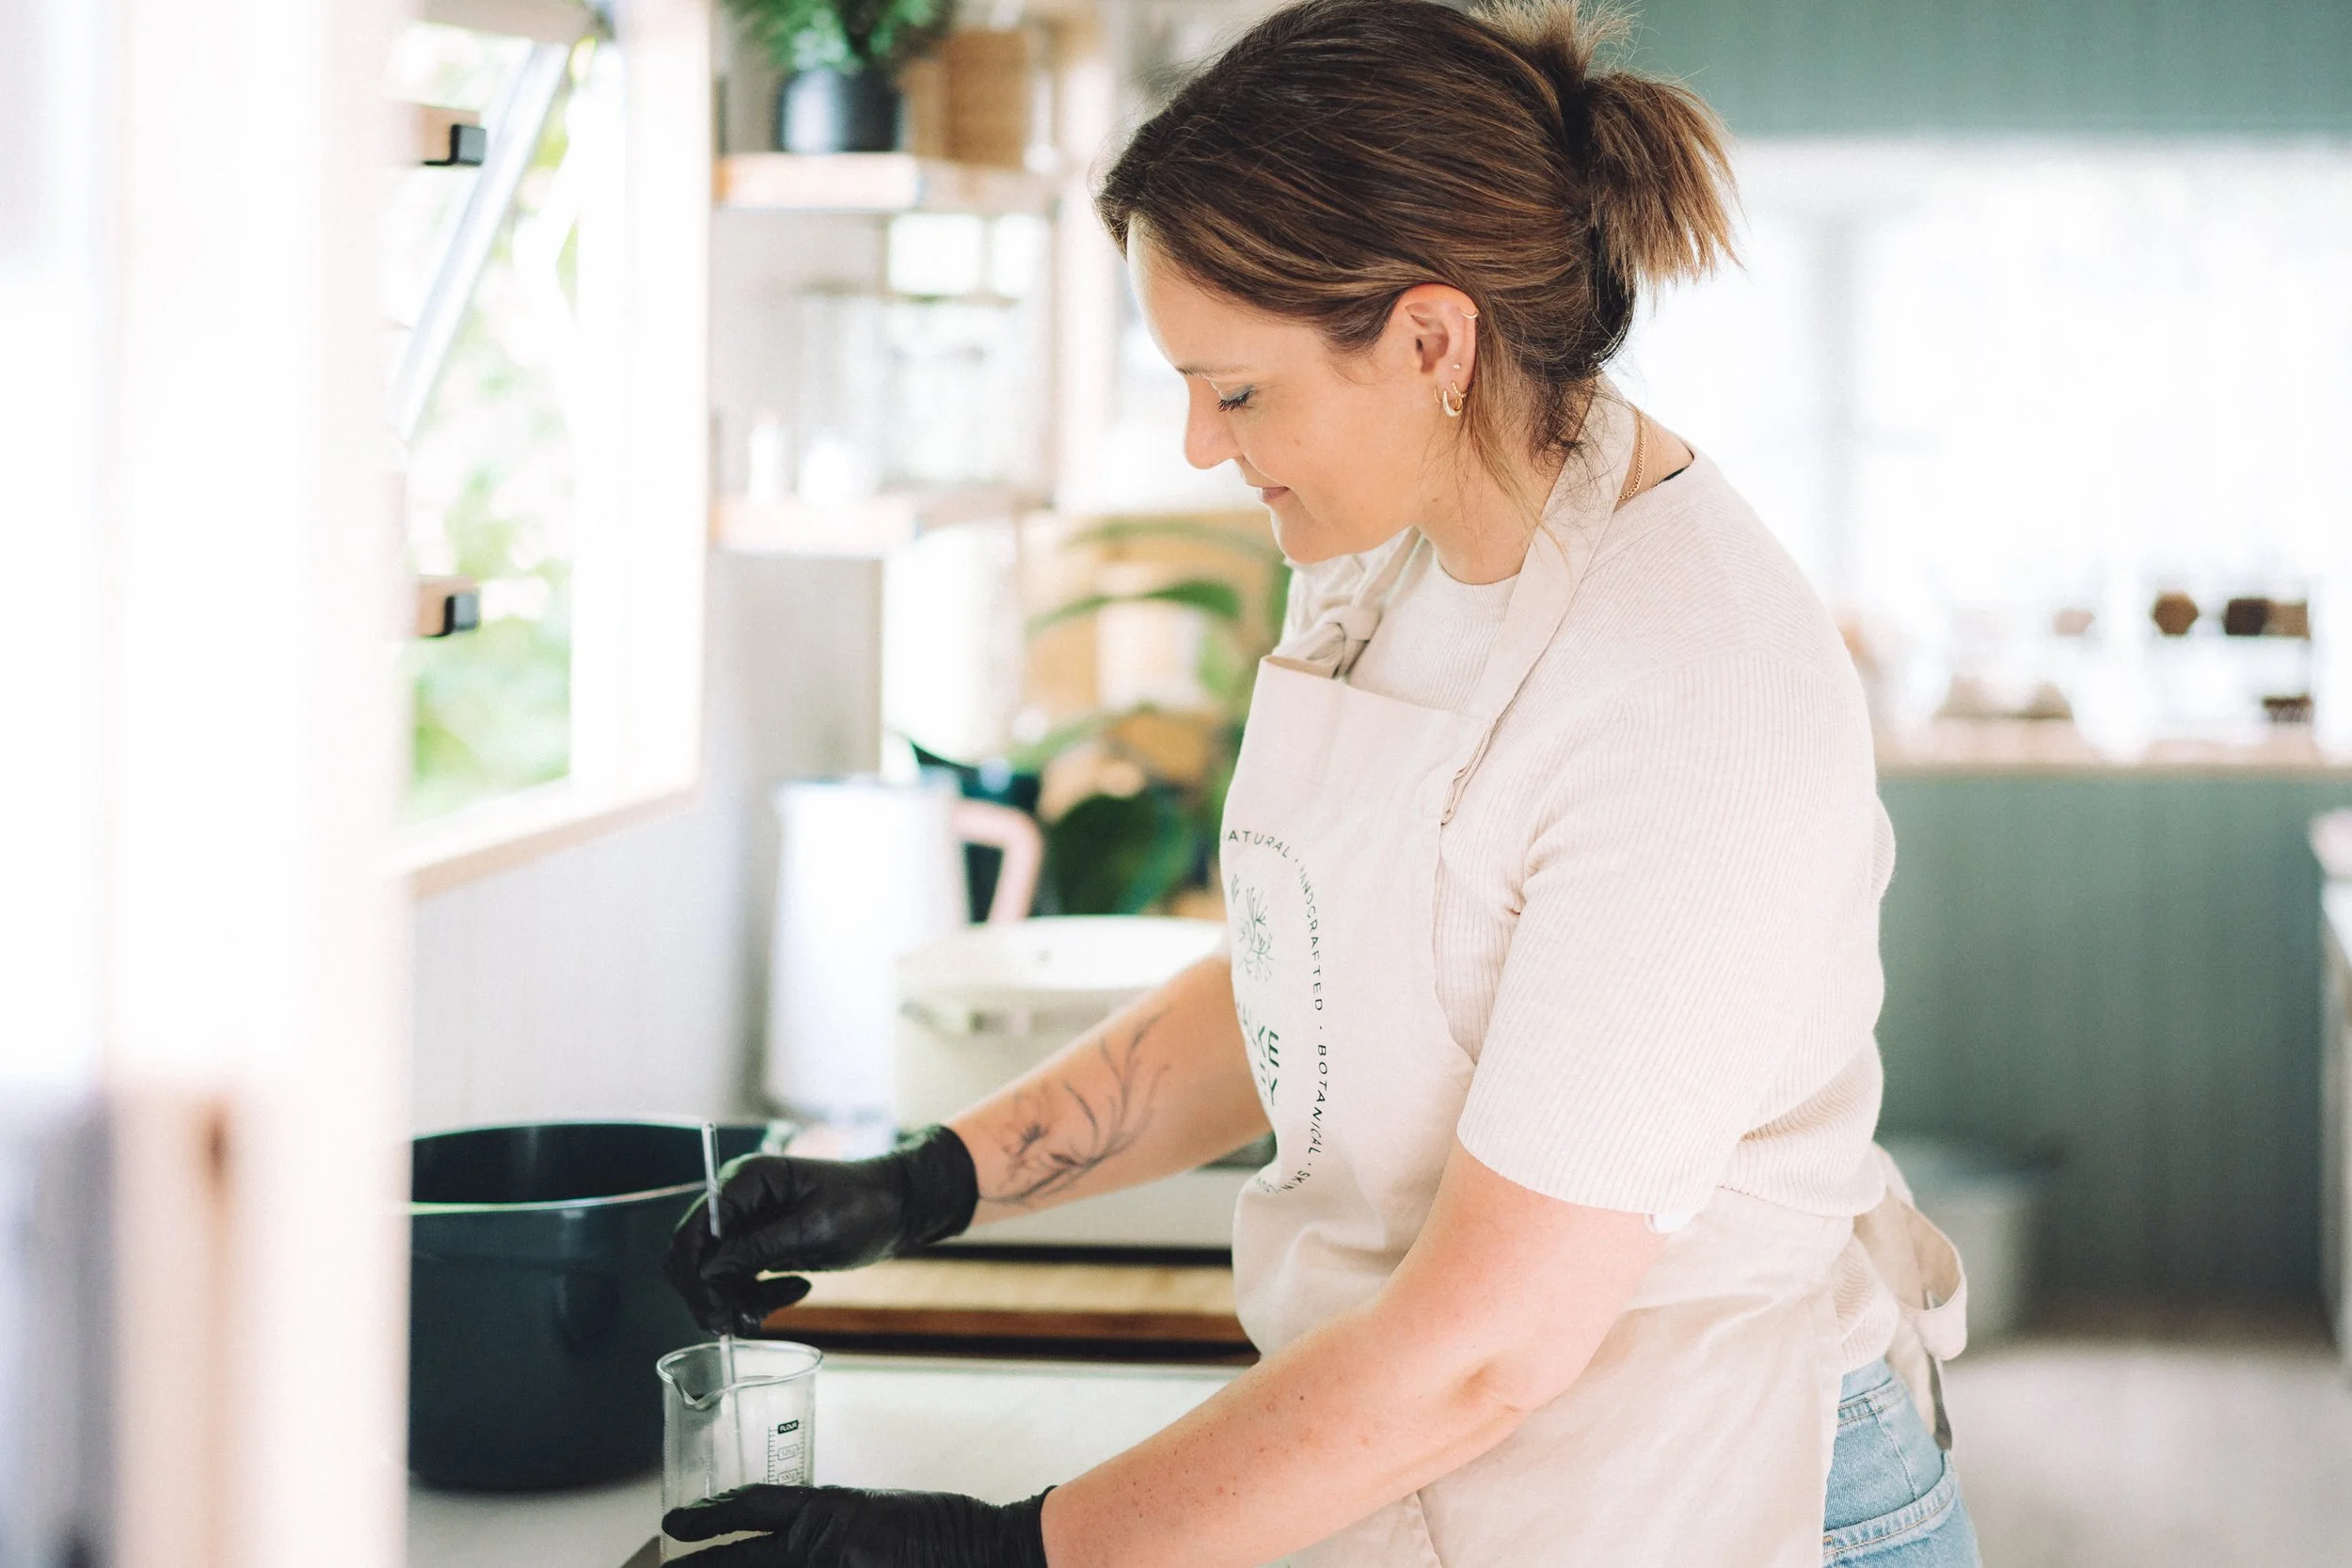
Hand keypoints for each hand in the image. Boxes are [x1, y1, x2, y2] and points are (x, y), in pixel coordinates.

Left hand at [661, 1484, 1049, 1567]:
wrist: (987, 1548)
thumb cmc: (942, 1533)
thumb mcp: (872, 1520)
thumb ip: (825, 1533)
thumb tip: (793, 1545)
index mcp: (829, 1510)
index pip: (752, 1506)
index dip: (709, 1515)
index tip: (673, 1526)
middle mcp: (823, 1539)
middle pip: (741, 1555)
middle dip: (698, 1567)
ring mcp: (835, 1557)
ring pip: (760, 1567)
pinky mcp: (847, 1563)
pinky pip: (788, 1561)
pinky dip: (765, 1562)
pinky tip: (739, 1563)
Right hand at [664, 1125, 979, 1334]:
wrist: (899, 1209)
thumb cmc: (864, 1205)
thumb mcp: (814, 1228)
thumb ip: (759, 1248)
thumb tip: (709, 1272)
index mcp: (746, 1182)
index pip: (695, 1230)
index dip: (697, 1274)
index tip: (718, 1311)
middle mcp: (739, 1201)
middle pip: (695, 1257)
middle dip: (712, 1295)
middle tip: (741, 1322)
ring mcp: (748, 1225)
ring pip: (714, 1276)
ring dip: (736, 1301)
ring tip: (769, 1313)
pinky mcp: (761, 1248)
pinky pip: (740, 1282)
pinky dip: (757, 1298)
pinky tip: (795, 1292)